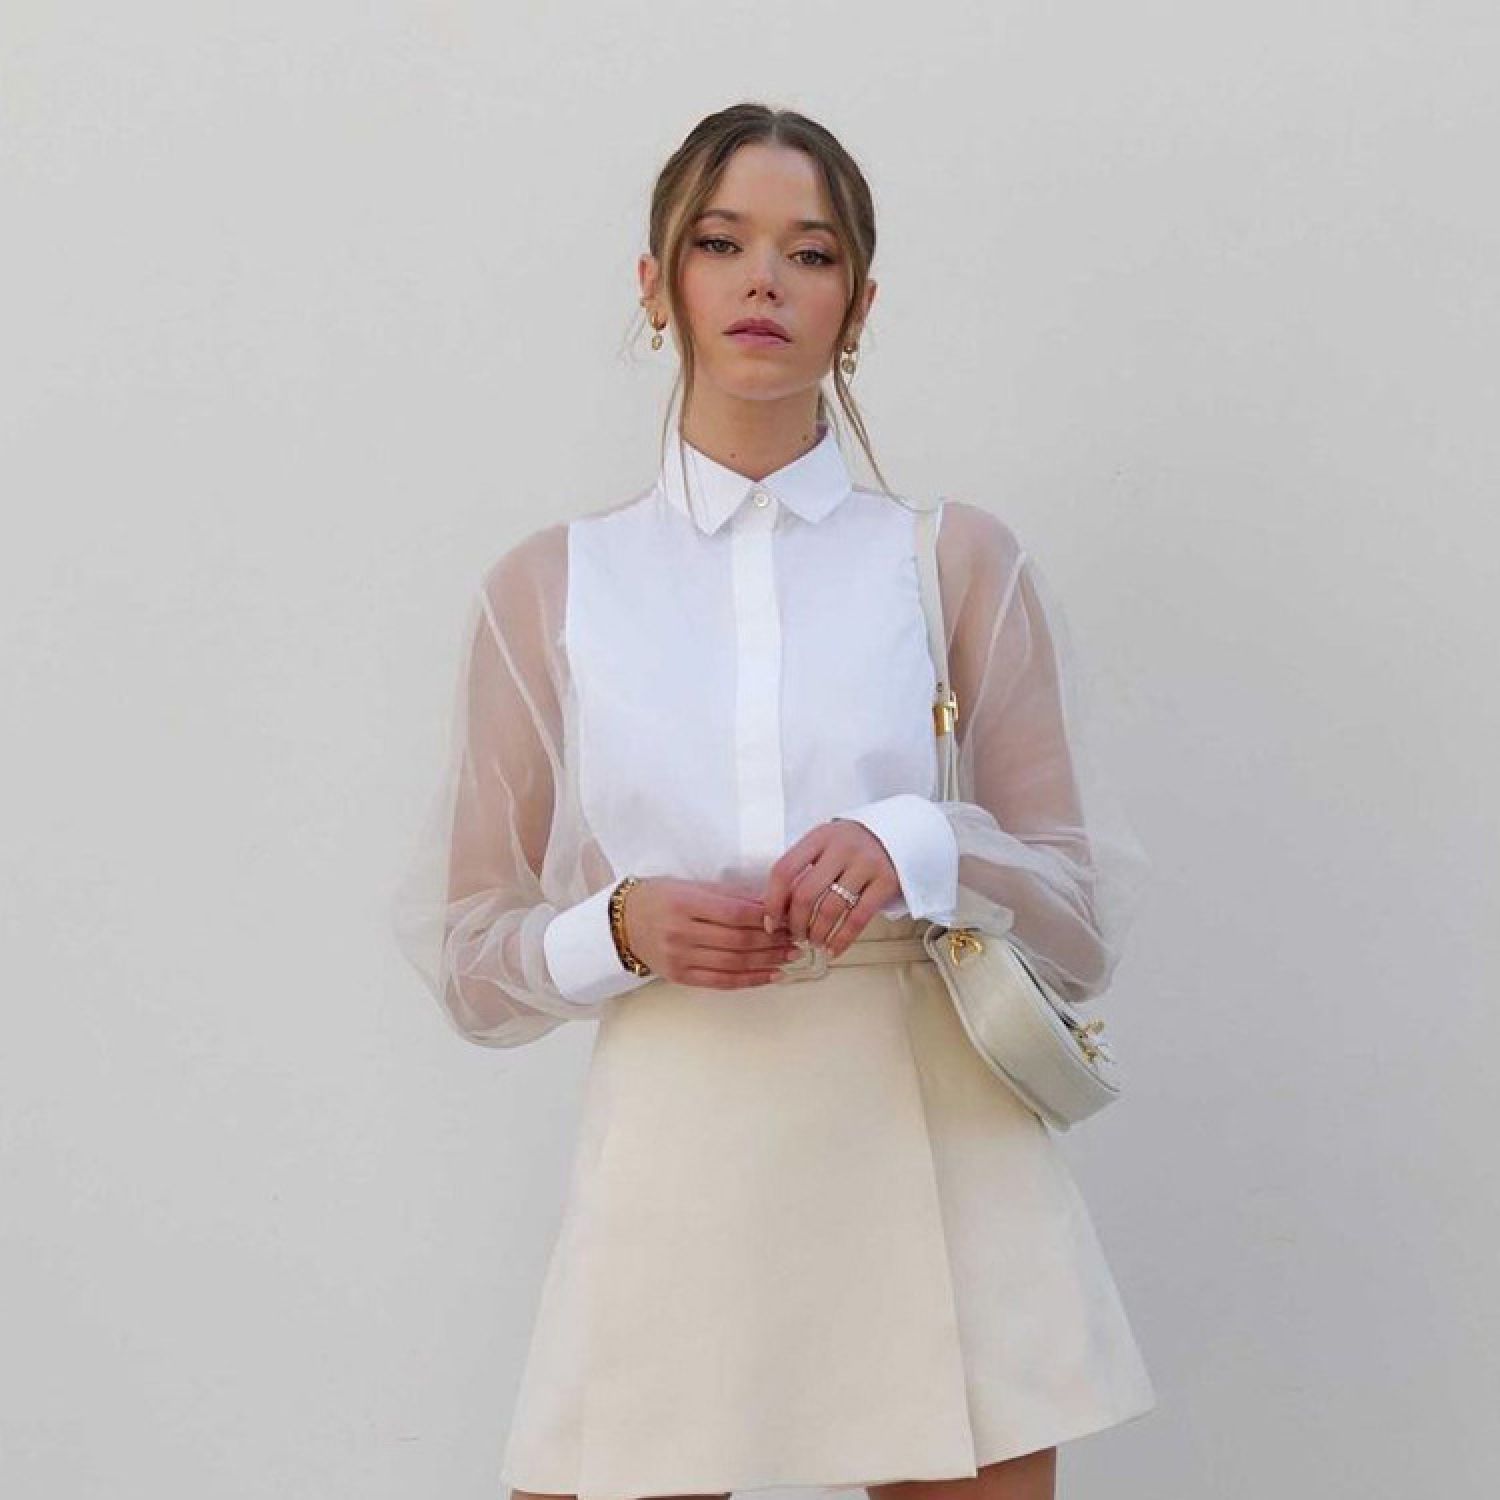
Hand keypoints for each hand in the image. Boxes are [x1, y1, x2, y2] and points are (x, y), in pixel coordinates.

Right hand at [621, 876, 802, 989]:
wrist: (623, 923)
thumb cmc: (660, 898)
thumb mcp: (691, 885)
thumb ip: (729, 896)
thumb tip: (769, 905)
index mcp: (684, 903)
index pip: (735, 913)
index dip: (766, 918)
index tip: (787, 917)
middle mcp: (680, 932)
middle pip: (738, 941)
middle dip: (773, 941)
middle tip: (796, 938)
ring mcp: (679, 958)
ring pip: (733, 963)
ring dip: (767, 961)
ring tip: (790, 956)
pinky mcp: (680, 977)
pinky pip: (722, 982)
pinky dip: (750, 980)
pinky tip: (771, 975)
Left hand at [761, 819, 900, 959]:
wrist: (896, 835)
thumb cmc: (851, 845)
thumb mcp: (825, 845)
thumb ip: (803, 869)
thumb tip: (777, 910)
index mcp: (819, 836)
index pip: (785, 869)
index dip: (773, 900)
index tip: (770, 922)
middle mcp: (842, 847)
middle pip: (806, 893)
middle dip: (795, 923)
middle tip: (795, 935)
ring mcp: (866, 864)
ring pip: (830, 909)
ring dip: (817, 933)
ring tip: (814, 941)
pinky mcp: (886, 882)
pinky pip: (858, 919)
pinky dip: (842, 939)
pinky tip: (833, 948)